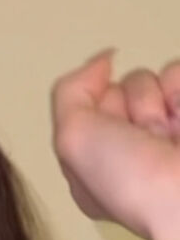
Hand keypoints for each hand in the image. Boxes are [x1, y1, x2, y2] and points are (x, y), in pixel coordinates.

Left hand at [50, 49, 179, 239]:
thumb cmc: (130, 179)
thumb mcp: (73, 140)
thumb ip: (70, 93)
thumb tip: (102, 61)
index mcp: (93, 166)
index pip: (86, 107)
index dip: (96, 112)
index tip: (106, 133)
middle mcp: (129, 149)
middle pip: (120, 88)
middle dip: (131, 105)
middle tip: (142, 137)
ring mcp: (166, 133)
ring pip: (154, 79)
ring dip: (158, 102)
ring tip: (167, 136)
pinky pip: (178, 76)